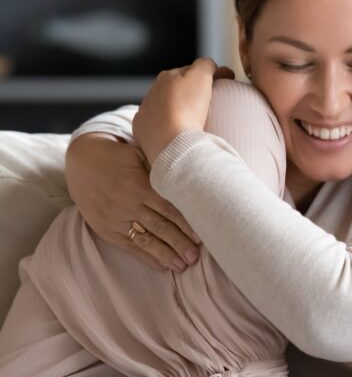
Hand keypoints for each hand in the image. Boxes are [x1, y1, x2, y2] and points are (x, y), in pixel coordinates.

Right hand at [65, 133, 201, 271]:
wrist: (81, 161)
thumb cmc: (118, 156)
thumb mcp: (140, 154)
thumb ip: (160, 169)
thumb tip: (188, 177)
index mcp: (139, 186)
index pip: (168, 208)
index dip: (185, 224)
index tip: (200, 237)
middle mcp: (128, 205)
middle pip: (159, 227)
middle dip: (178, 244)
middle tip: (194, 257)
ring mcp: (115, 219)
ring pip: (145, 240)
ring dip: (164, 255)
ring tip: (181, 266)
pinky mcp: (105, 229)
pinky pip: (128, 246)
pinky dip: (145, 256)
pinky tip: (161, 265)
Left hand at [133, 59, 233, 164]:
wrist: (172, 144)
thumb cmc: (187, 109)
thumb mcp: (201, 76)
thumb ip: (205, 64)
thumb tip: (210, 65)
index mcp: (167, 76)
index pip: (191, 71)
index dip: (208, 76)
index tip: (223, 84)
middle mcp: (152, 92)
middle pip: (177, 88)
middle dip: (191, 91)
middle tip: (209, 102)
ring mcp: (146, 112)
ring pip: (166, 106)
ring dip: (178, 108)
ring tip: (194, 119)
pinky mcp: (142, 131)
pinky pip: (157, 124)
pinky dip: (167, 125)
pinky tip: (178, 131)